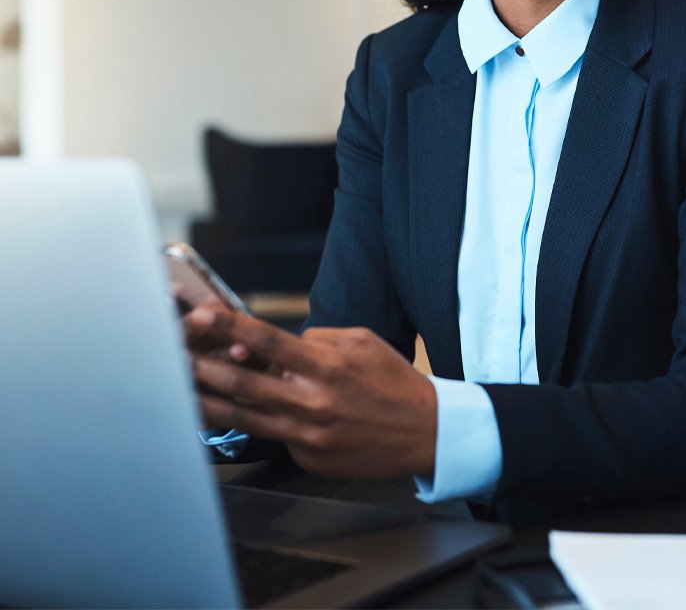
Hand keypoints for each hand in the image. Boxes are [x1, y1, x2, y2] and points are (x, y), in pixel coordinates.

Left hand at [185, 304, 437, 478]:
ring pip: (244, 415)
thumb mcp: (362, 342)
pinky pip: (274, 435)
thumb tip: (280, 345)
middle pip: (244, 382)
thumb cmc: (393, 381)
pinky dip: (255, 421)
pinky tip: (230, 411)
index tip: (200, 315)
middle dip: (203, 365)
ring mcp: (308, 434)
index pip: (266, 341)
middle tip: (173, 354)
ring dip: (209, 399)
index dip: (229, 326)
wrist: (424, 431)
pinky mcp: (308, 457)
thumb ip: (318, 340)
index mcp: (327, 365)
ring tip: (181, 387)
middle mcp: (312, 401)